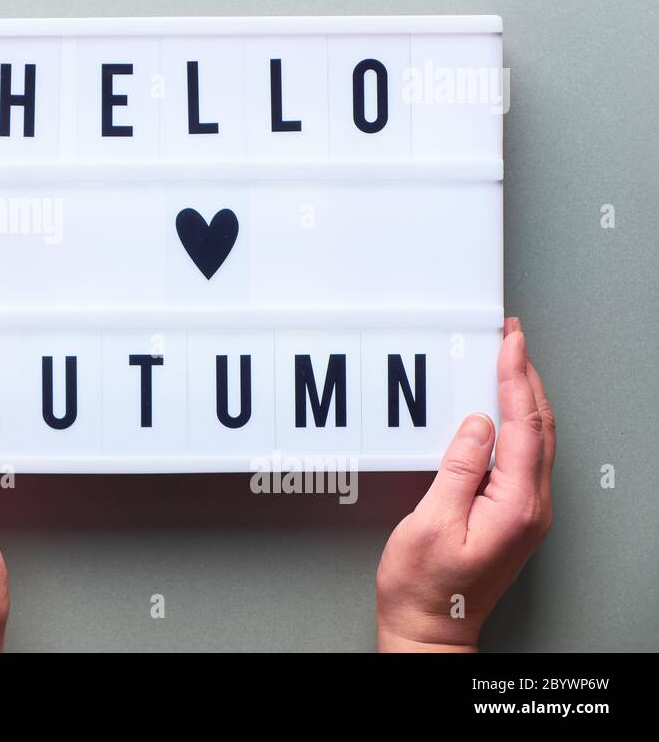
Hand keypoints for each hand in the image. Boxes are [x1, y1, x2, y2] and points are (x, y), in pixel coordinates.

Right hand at [376, 318, 554, 650]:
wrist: (430, 628)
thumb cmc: (426, 587)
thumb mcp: (431, 522)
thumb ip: (458, 469)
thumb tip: (477, 425)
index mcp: (516, 505)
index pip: (524, 425)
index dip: (515, 377)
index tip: (508, 342)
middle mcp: (531, 508)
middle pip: (540, 427)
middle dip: (527, 376)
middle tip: (511, 338)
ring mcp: (526, 513)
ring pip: (537, 440)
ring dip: (524, 397)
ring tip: (510, 362)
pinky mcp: (512, 515)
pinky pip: (524, 457)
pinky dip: (516, 423)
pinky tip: (500, 411)